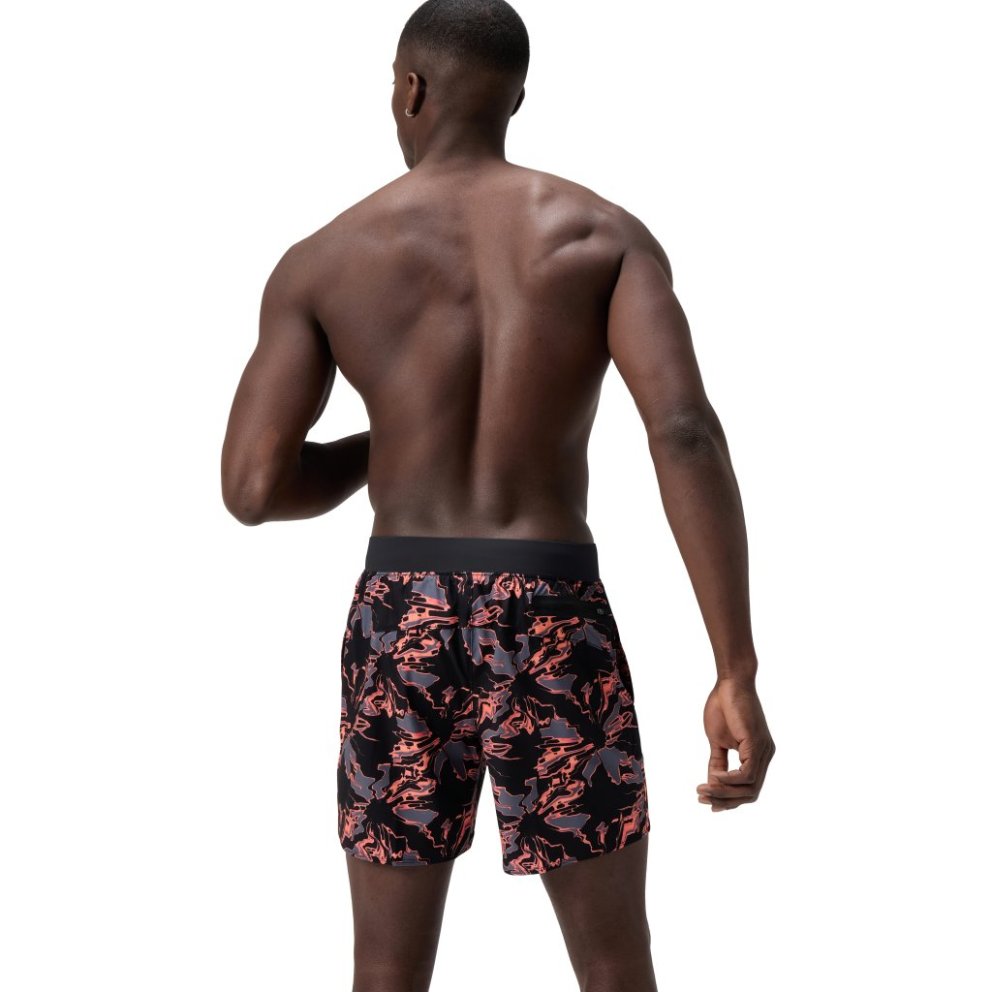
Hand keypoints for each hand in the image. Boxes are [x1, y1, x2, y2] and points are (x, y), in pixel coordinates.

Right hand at [697, 677, 774, 811]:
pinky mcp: (757, 744)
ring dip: (724, 793)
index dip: (729, 800)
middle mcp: (765, 755)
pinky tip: (714, 776)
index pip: (748, 788)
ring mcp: (763, 751)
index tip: (708, 803)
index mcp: (757, 755)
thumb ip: (717, 761)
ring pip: (750, 787)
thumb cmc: (723, 706)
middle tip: (702, 799)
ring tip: (703, 790)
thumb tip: (712, 783)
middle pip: (751, 793)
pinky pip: (748, 774)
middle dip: (726, 801)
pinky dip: (730, 780)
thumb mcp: (718, 740)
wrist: (730, 682)